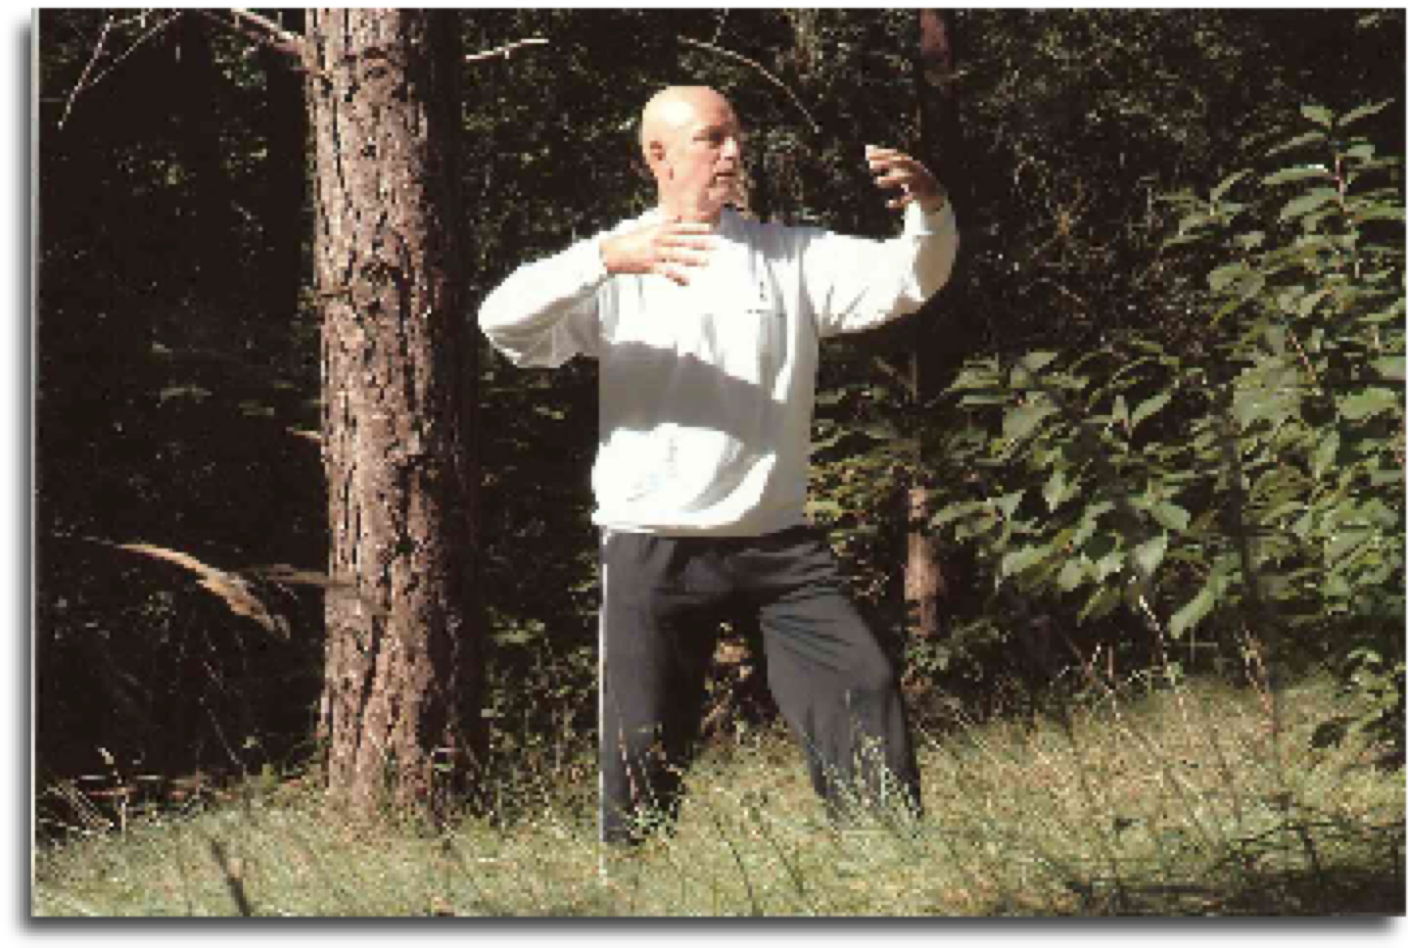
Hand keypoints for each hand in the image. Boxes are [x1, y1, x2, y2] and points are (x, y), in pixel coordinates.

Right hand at [600, 218, 716, 285]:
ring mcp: (654, 253)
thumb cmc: (628, 240)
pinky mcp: (650, 266)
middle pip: (683, 241)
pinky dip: (678, 276)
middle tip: (716, 244)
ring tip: (707, 261)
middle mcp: (658, 240)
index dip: (696, 228)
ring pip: (677, 255)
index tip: (710, 228)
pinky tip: (688, 281)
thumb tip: (676, 216)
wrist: (610, 252)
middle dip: (700, 242)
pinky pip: (666, 272)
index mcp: (657, 229)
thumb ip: (662, 223)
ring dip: (693, 258)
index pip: (681, 227)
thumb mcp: (646, 227)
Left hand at [866, 145, 944, 212]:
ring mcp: (920, 182)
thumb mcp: (900, 168)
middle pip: (902, 163)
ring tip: (877, 181)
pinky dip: (900, 201)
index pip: (895, 155)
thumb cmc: (912, 178)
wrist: (935, 194)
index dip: (882, 154)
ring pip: (906, 179)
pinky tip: (889, 204)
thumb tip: (867, 149)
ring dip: (892, 179)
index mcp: (910, 163)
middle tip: (871, 165)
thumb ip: (885, 160)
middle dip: (887, 163)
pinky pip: (910, 198)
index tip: (868, 155)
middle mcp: (916, 170)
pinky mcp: (922, 195)